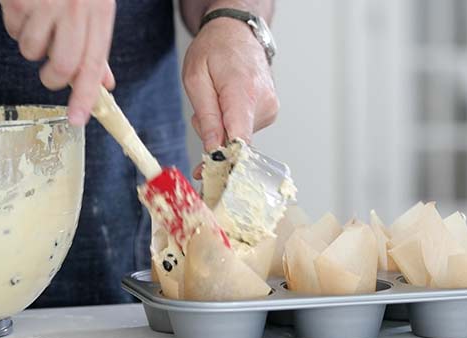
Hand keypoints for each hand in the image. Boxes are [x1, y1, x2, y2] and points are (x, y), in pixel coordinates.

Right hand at [0, 0, 116, 124]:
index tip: (77, 119)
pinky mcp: (19, 0)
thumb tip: (105, 83)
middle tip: (51, 70)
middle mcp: (75, 9)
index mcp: (100, 13)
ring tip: (39, 21)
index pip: (94, 63)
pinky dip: (16, 24)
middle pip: (63, 66)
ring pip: (32, 50)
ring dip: (32, 45)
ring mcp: (46, 4)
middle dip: (53, 77)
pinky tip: (26, 5)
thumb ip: (97, 45)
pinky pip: (13, 29)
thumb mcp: (96, 7)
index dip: (86, 96)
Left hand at [182, 15, 278, 178]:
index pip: (241, 139)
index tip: (209, 176)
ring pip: (238, 137)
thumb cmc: (214, 50)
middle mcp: (264, 104)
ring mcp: (270, 109)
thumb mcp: (196, 78)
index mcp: (244, 92)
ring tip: (217, 100)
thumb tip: (214, 150)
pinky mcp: (269, 113)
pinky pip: (244, 130)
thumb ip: (207, 117)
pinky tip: (227, 104)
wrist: (237, 33)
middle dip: (213, 137)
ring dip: (221, 129)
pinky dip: (230, 124)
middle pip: (236, 141)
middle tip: (200, 113)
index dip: (225, 161)